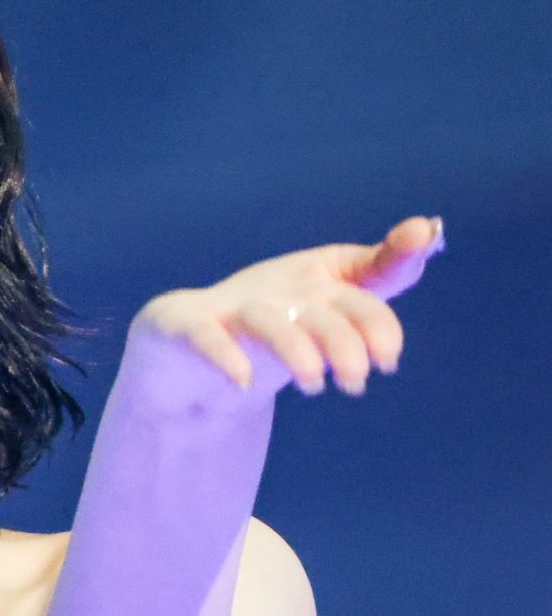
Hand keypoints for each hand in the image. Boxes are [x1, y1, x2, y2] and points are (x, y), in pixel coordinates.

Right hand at [118, 215, 446, 420]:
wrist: (184, 353)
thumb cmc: (269, 326)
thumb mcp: (327, 306)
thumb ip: (381, 278)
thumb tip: (431, 230)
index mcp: (316, 280)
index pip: (361, 283)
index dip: (381, 309)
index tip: (392, 355)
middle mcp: (277, 289)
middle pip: (322, 309)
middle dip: (346, 344)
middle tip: (359, 383)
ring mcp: (230, 308)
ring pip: (269, 323)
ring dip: (296, 351)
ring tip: (315, 386)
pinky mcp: (186, 327)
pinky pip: (207, 338)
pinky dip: (226, 356)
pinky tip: (244, 382)